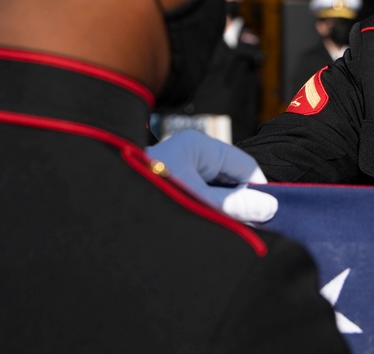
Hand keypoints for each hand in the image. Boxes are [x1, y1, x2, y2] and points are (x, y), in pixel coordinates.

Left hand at [145, 130, 277, 223]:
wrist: (103, 209)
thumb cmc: (147, 198)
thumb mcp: (197, 202)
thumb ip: (233, 206)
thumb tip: (270, 207)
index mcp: (198, 146)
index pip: (245, 166)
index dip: (259, 191)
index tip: (266, 218)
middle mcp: (191, 153)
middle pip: (232, 178)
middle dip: (240, 202)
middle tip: (244, 229)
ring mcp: (181, 168)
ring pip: (217, 189)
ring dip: (222, 209)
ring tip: (218, 228)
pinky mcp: (172, 184)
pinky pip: (201, 196)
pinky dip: (207, 211)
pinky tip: (204, 225)